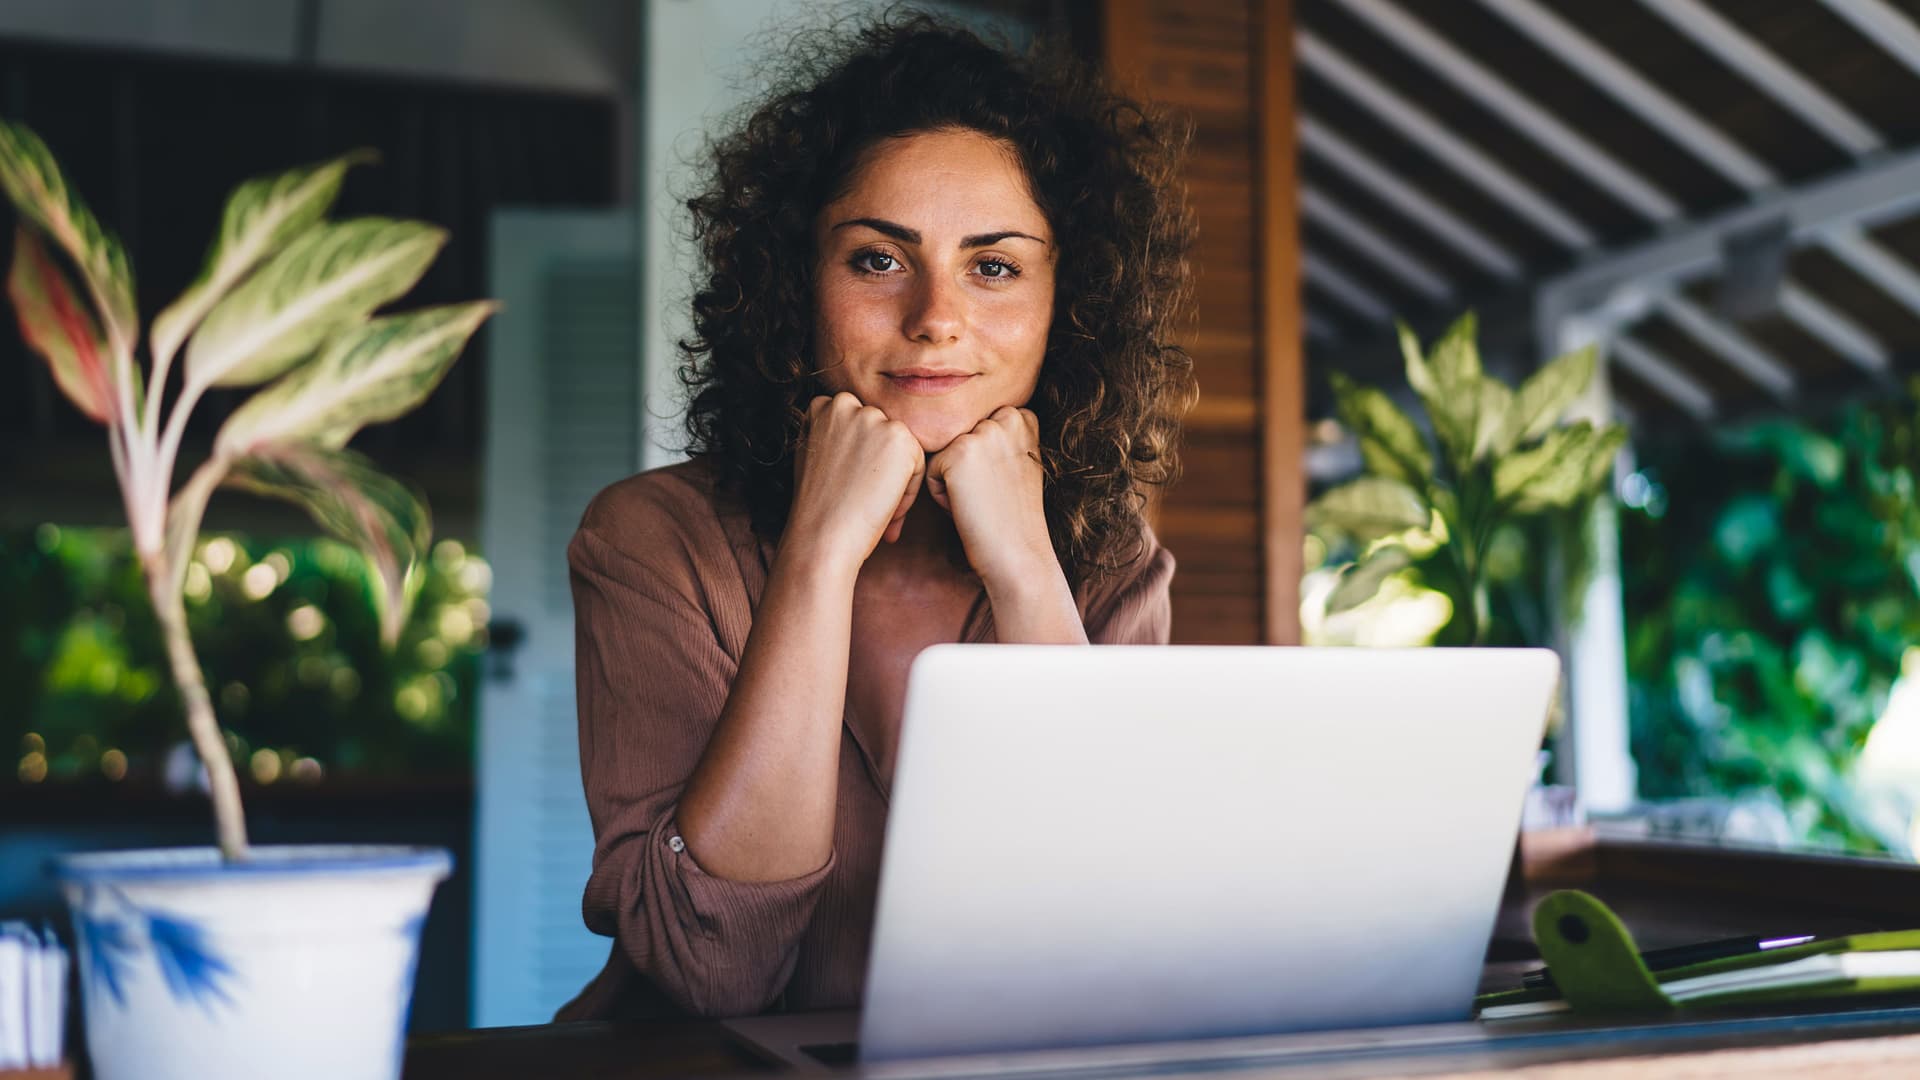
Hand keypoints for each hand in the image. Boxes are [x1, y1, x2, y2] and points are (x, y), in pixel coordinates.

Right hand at [787, 393, 924, 569]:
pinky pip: (918, 462)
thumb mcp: (817, 458)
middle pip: (881, 434)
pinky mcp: (899, 436)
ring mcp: (873, 417)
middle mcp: (846, 403)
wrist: (822, 536)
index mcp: (823, 406)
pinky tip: (885, 506)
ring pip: (901, 448)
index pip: (859, 426)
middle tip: (863, 499)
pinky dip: (908, 490)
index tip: (848, 485)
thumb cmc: (819, 508)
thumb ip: (836, 436)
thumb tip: (866, 439)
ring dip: (895, 477)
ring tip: (874, 505)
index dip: (858, 460)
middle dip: (879, 466)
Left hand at [925, 406, 1056, 587]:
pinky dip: (941, 496)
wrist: (1019, 554)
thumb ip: (1001, 437)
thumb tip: (963, 430)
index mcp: (1024, 417)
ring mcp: (983, 433)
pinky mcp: (958, 453)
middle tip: (991, 496)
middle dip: (966, 468)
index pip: (978, 428)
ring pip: (943, 454)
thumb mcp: (1020, 464)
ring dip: (953, 480)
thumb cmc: (1014, 518)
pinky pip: (930, 471)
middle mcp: (1007, 417)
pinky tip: (967, 508)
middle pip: (959, 439)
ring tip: (980, 501)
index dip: (984, 461)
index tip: (1004, 485)